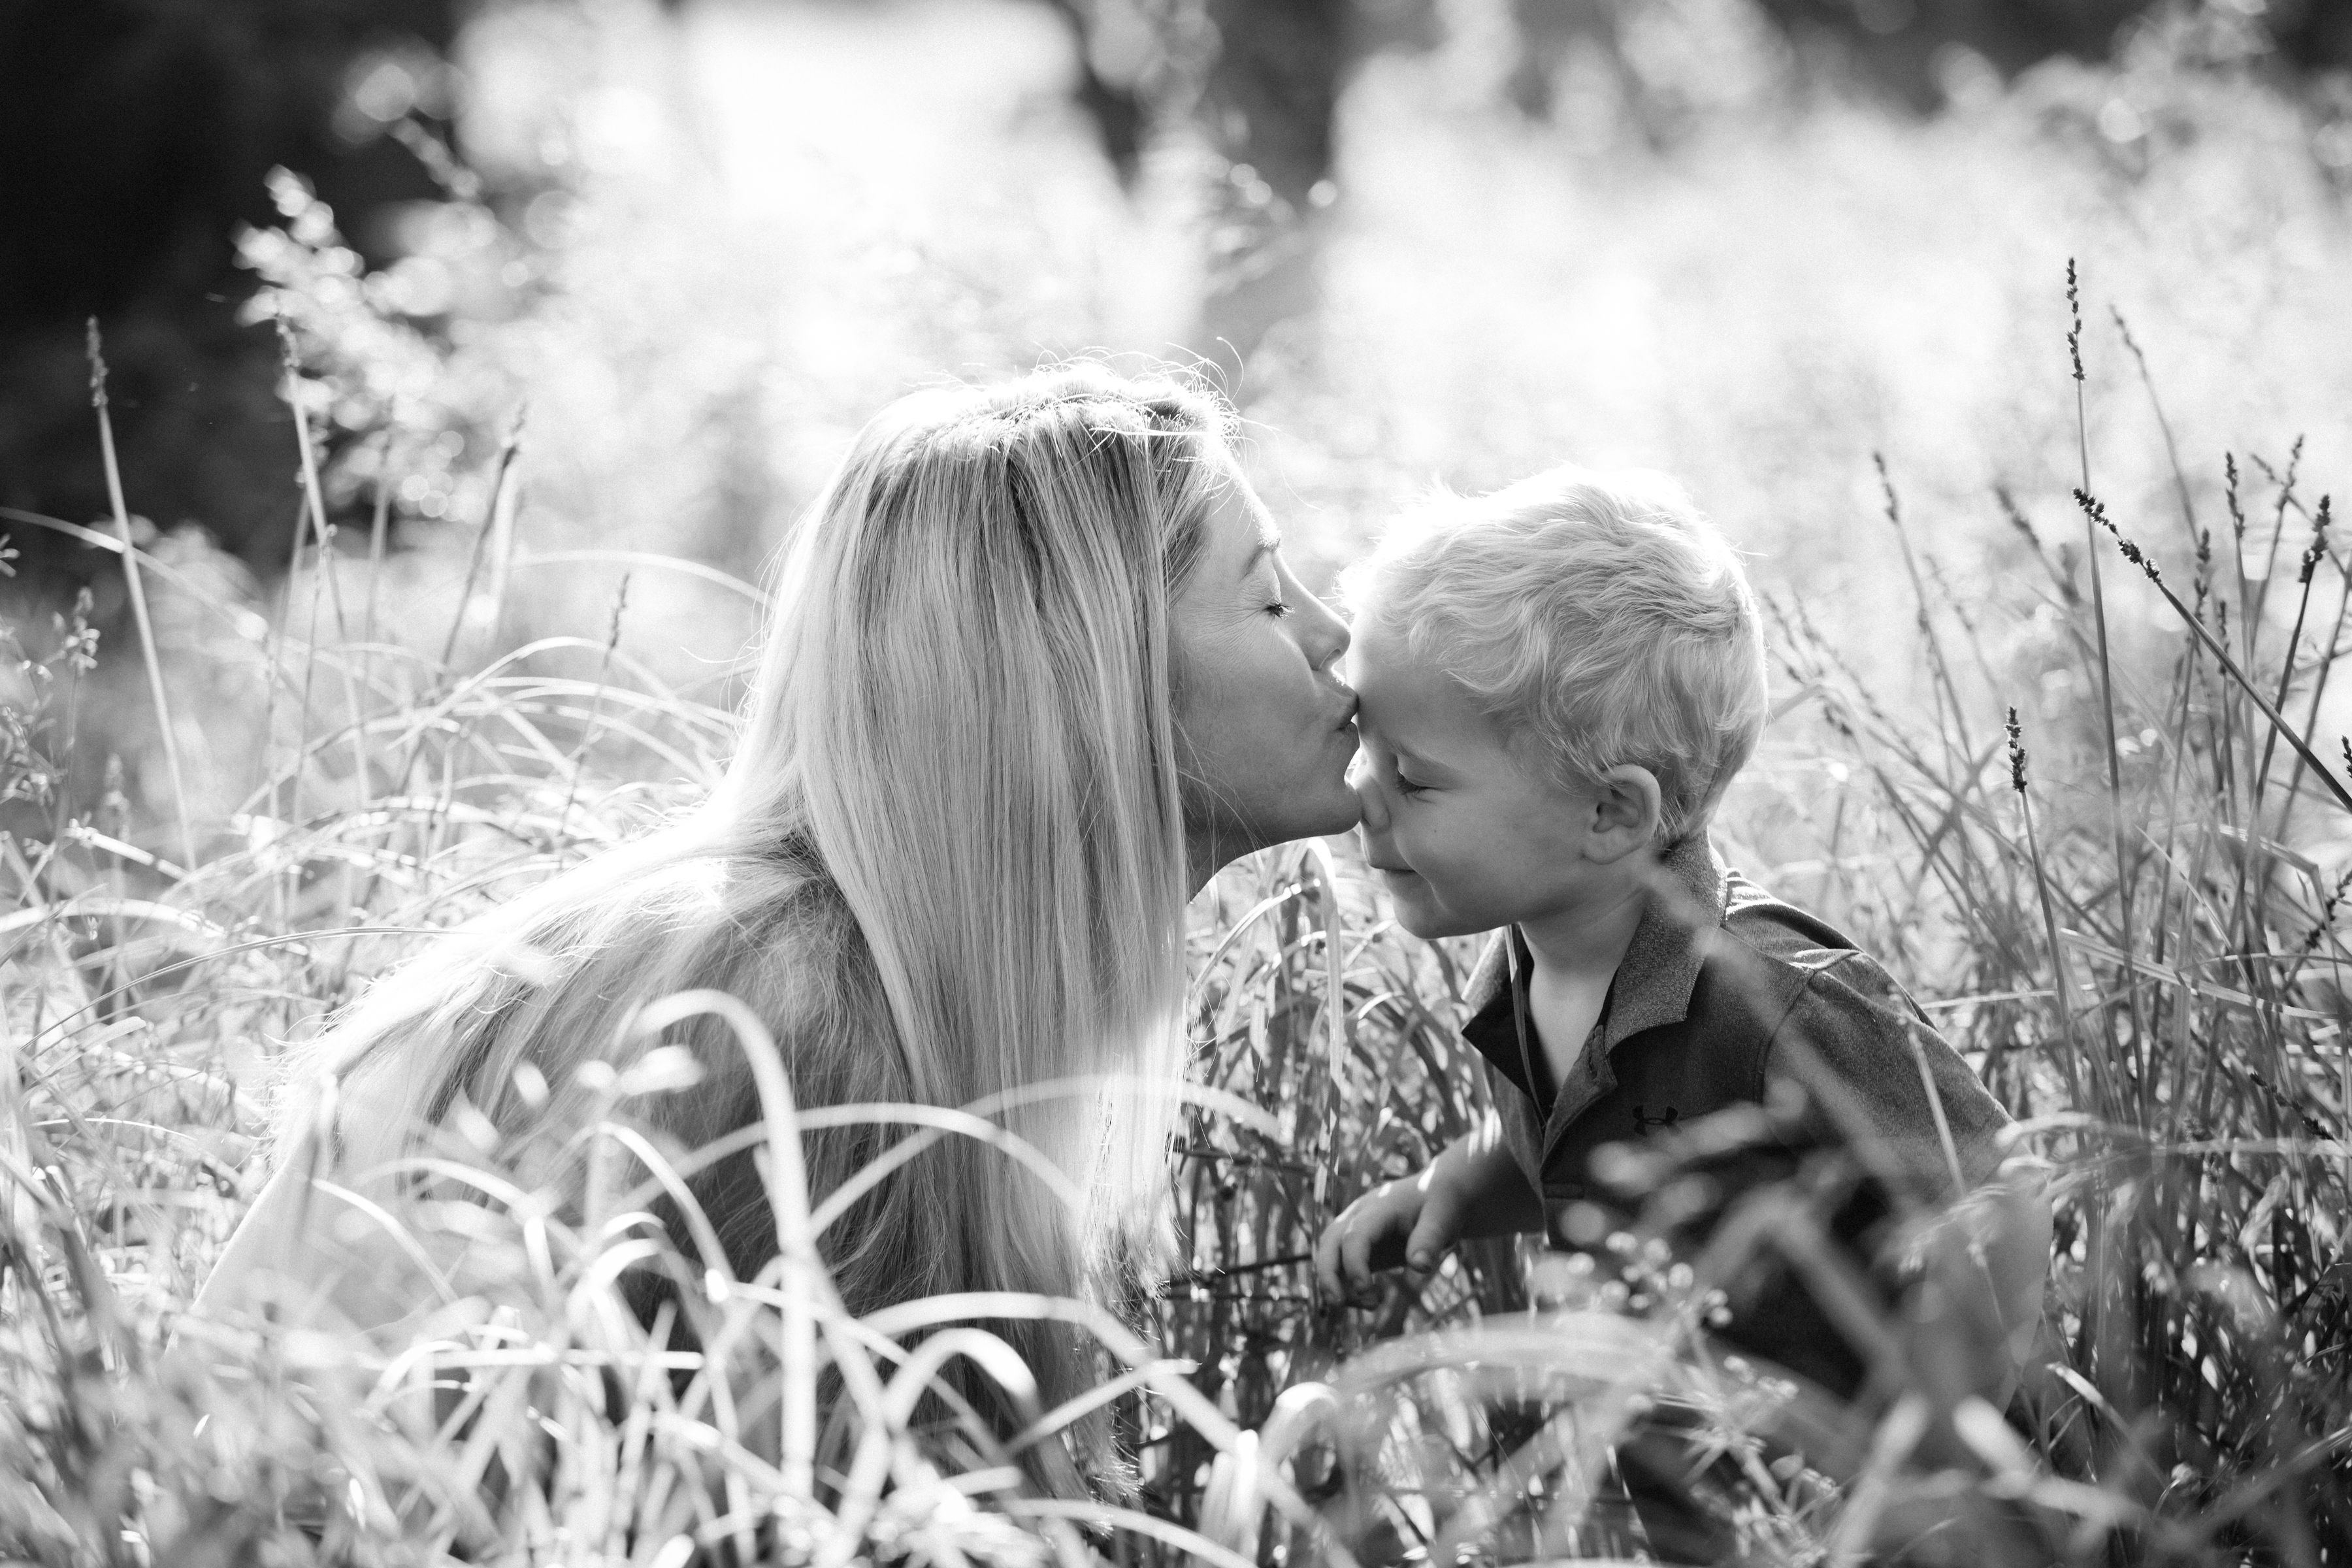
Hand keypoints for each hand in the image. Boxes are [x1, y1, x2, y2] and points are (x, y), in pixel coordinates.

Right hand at [1314, 1165, 1465, 1304]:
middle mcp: (1359, 1217)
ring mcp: (1356, 1231)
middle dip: (1327, 1275)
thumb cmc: (1441, 1203)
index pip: (1355, 1235)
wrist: (1439, 1195)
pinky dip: (1347, 1286)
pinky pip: (1341, 1267)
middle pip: (1329, 1243)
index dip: (1354, 1264)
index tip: (1366, 1292)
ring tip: (1369, 1306)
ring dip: (1336, 1284)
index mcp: (1378, 1207)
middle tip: (1338, 1304)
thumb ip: (1430, 1239)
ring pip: (1329, 1256)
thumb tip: (1420, 1267)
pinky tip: (1369, 1302)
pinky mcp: (1361, 1247)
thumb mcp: (1443, 1216)